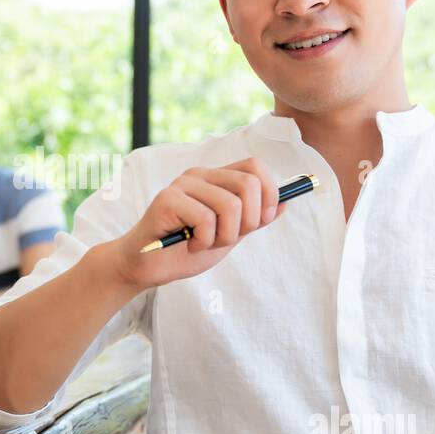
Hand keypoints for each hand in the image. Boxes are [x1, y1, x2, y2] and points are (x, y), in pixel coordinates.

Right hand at [109, 157, 286, 290]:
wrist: (148, 267)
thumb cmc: (185, 249)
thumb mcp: (228, 235)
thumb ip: (254, 219)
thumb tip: (287, 202)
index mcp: (216, 178)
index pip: (255, 166)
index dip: (269, 193)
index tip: (259, 222)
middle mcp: (200, 175)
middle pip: (248, 184)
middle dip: (248, 221)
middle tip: (228, 238)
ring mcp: (182, 184)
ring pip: (229, 205)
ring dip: (224, 236)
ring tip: (205, 243)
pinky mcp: (167, 199)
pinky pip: (205, 219)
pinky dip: (204, 241)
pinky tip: (189, 244)